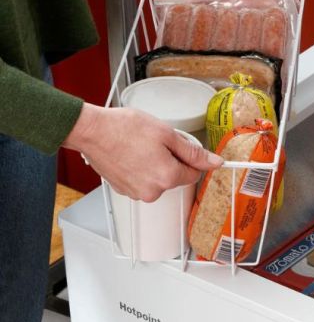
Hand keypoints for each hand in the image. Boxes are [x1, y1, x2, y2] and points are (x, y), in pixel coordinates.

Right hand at [63, 104, 222, 201]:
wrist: (91, 130)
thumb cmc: (124, 128)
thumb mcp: (167, 134)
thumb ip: (194, 152)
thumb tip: (215, 162)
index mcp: (167, 177)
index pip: (194, 174)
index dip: (189, 158)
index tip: (179, 146)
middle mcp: (153, 191)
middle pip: (175, 177)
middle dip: (171, 161)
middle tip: (155, 143)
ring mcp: (136, 193)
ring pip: (158, 179)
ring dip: (155, 165)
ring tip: (140, 148)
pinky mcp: (123, 190)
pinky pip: (142, 181)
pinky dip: (140, 169)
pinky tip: (130, 154)